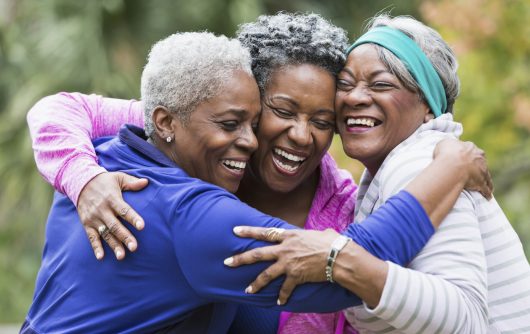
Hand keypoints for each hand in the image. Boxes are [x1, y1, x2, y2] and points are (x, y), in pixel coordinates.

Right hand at [77, 172, 147, 259]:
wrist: (80, 182)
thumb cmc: (104, 181)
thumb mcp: (118, 177)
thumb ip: (132, 182)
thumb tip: (146, 182)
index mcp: (112, 198)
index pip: (124, 210)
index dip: (133, 218)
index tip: (142, 227)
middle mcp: (102, 210)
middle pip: (115, 225)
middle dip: (125, 237)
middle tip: (134, 247)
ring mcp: (94, 218)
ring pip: (105, 234)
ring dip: (113, 245)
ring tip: (122, 256)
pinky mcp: (87, 224)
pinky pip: (91, 237)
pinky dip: (96, 247)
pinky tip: (101, 257)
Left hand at [224, 226, 338, 304]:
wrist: (339, 256)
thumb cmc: (332, 242)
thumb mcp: (317, 233)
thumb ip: (311, 235)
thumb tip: (322, 233)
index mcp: (289, 235)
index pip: (265, 232)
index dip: (249, 231)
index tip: (235, 230)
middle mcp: (285, 249)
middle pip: (257, 254)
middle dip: (240, 258)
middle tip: (227, 262)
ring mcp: (288, 263)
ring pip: (266, 274)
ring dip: (255, 283)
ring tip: (247, 290)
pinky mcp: (296, 276)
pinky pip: (285, 289)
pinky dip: (282, 296)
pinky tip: (279, 303)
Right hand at [434, 139, 492, 198]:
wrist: (452, 164)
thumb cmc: (446, 153)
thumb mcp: (444, 143)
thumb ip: (448, 145)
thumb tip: (448, 147)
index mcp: (471, 148)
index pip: (473, 151)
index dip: (469, 156)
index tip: (466, 159)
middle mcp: (479, 159)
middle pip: (482, 164)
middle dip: (480, 168)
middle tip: (476, 173)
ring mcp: (482, 171)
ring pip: (486, 177)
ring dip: (487, 182)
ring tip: (488, 188)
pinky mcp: (481, 183)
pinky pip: (485, 189)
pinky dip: (486, 192)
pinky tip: (488, 197)